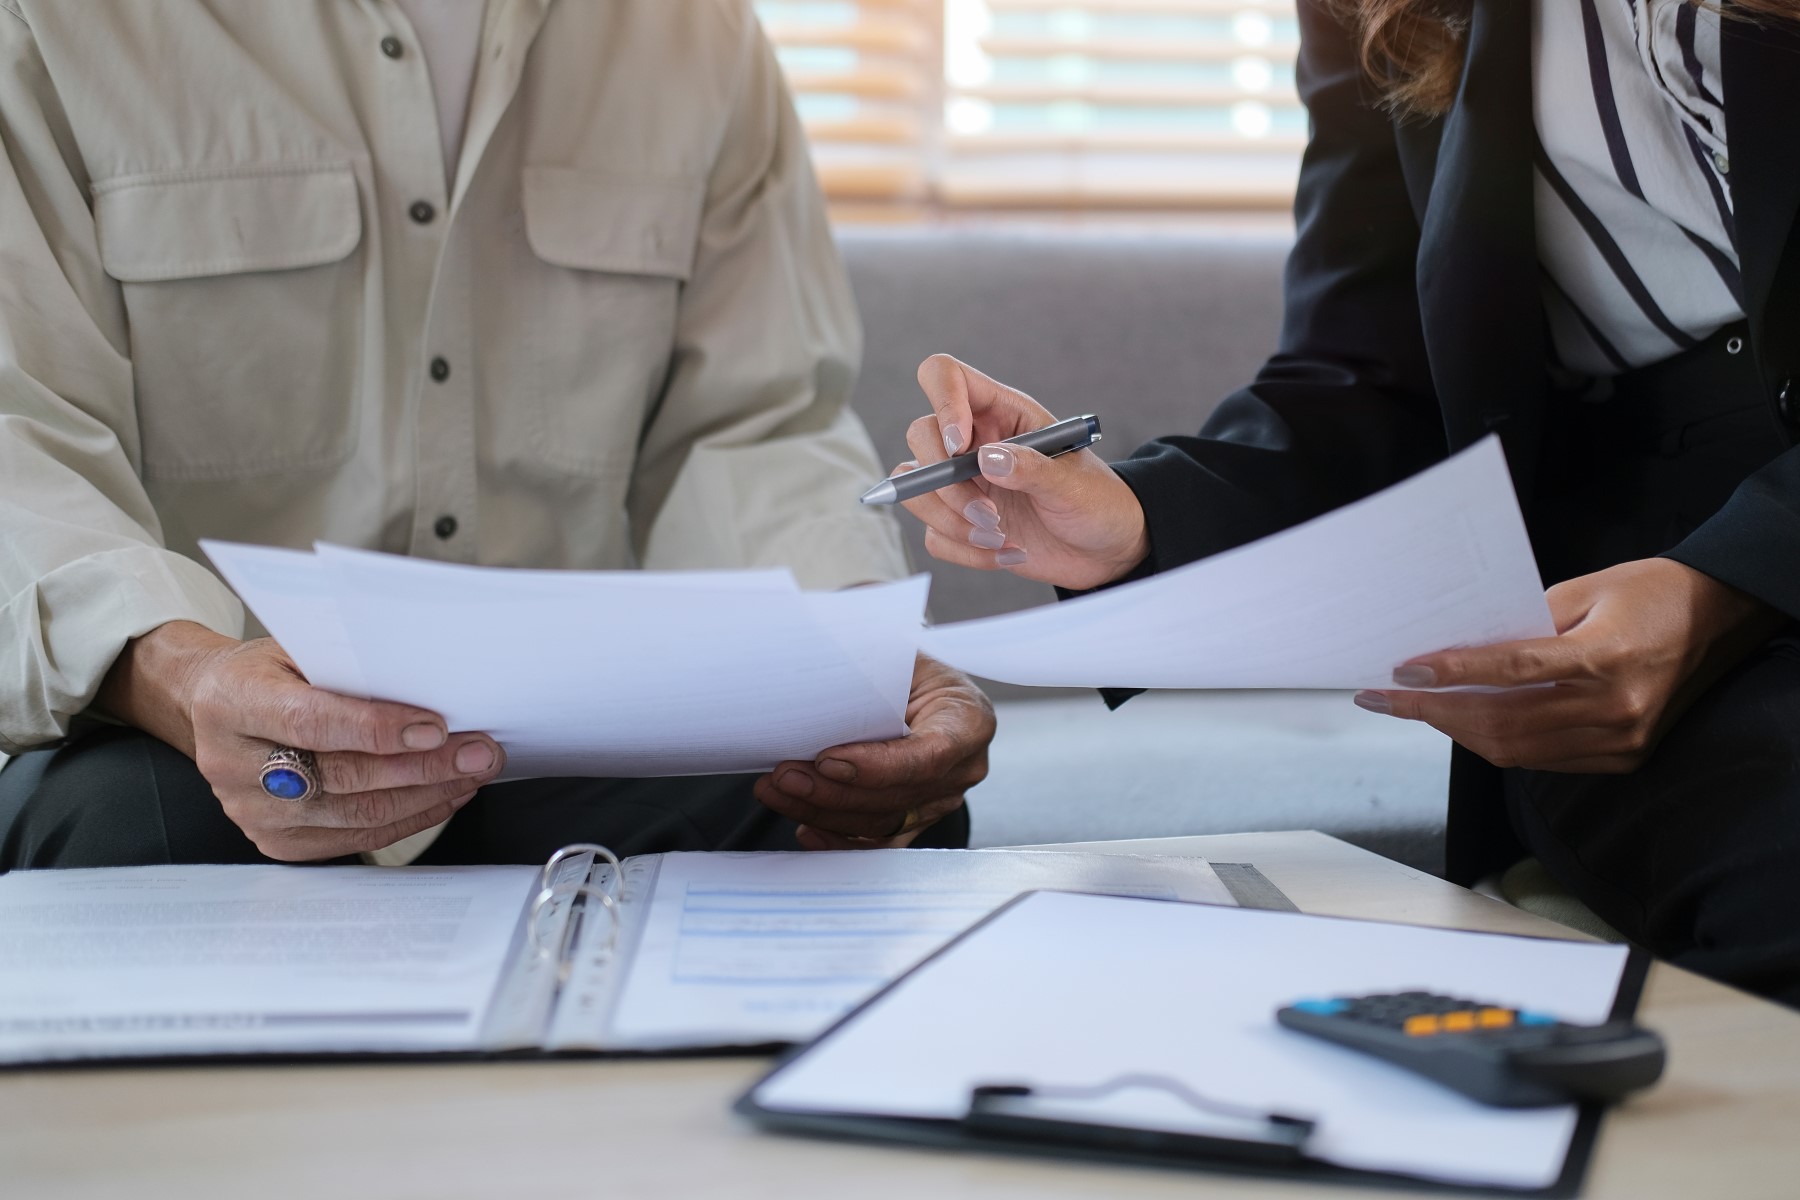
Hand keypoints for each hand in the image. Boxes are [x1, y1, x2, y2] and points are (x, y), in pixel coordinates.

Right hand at [98, 621, 504, 859]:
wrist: (210, 706)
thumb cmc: (267, 673)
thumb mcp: (296, 648)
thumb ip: (348, 667)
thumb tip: (427, 684)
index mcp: (233, 703)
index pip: (312, 722)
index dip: (378, 728)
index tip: (436, 726)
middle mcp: (233, 763)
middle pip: (343, 775)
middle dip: (424, 765)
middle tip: (478, 751)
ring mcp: (250, 811)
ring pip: (356, 813)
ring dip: (427, 795)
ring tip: (471, 772)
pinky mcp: (275, 841)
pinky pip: (355, 837)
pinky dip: (408, 818)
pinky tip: (442, 796)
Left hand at [753, 653, 993, 847]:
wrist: (922, 686)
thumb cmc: (909, 664)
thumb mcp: (901, 652)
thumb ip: (872, 665)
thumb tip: (818, 667)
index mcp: (969, 720)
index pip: (928, 756)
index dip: (876, 766)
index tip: (827, 760)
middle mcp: (963, 768)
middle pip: (896, 795)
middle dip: (834, 791)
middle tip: (784, 776)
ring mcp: (941, 799)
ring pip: (880, 822)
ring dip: (823, 811)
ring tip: (779, 791)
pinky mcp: (918, 819)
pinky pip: (878, 842)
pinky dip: (839, 839)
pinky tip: (806, 829)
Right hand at [898, 354, 1149, 589]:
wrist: (1106, 549)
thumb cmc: (1097, 501)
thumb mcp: (1073, 483)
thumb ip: (1032, 469)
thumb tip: (986, 459)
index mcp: (1002, 413)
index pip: (946, 377)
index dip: (942, 401)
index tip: (959, 446)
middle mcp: (974, 443)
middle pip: (921, 436)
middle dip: (946, 482)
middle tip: (989, 514)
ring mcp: (963, 483)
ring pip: (915, 489)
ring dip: (951, 522)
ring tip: (999, 538)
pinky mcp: (959, 523)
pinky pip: (934, 534)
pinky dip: (965, 551)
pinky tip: (1006, 554)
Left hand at [1352, 559, 1785, 771]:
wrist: (1712, 618)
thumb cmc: (1645, 593)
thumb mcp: (1582, 589)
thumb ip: (1520, 624)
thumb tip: (1454, 649)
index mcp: (1606, 656)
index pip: (1512, 670)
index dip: (1452, 673)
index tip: (1402, 673)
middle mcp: (1615, 706)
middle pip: (1504, 721)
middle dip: (1436, 712)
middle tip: (1387, 698)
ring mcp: (1621, 739)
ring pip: (1516, 750)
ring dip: (1458, 732)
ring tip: (1417, 709)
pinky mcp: (1623, 756)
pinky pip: (1542, 759)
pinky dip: (1497, 743)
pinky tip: (1466, 721)